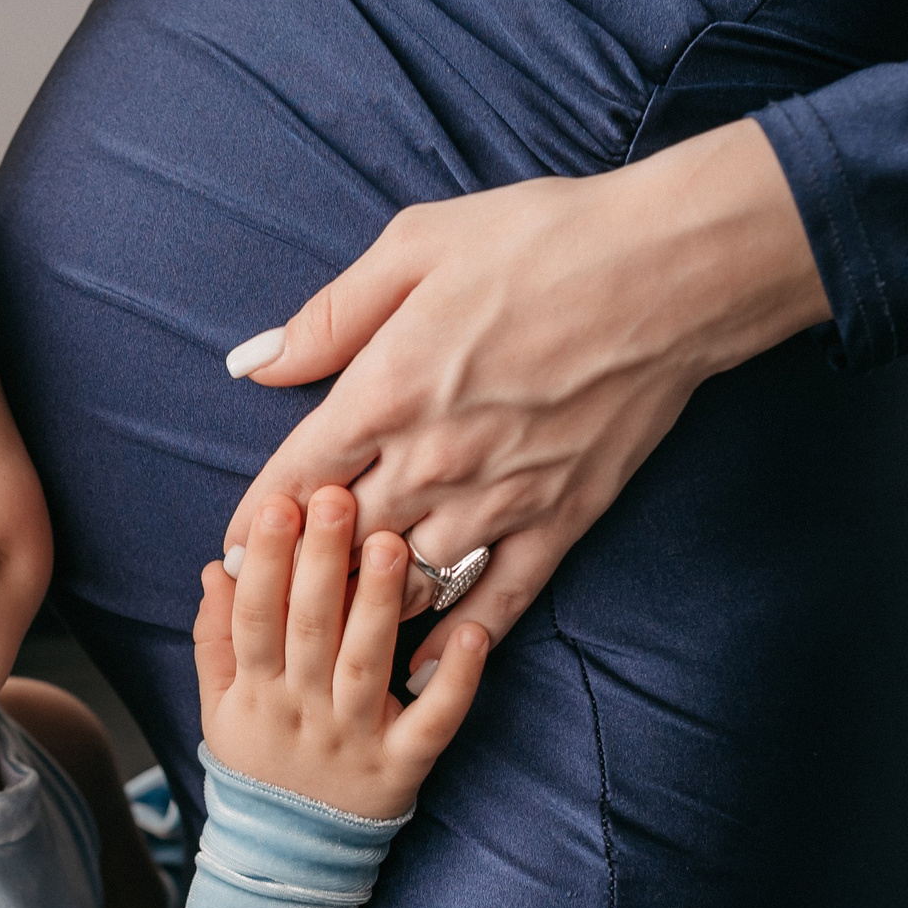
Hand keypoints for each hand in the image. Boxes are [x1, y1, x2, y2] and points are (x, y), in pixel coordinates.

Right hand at [195, 487, 485, 820]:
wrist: (288, 857)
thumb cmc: (259, 762)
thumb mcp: (219, 706)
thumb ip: (216, 639)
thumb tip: (216, 569)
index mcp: (257, 693)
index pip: (256, 617)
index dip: (264, 561)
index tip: (276, 504)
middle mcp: (303, 713)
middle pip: (310, 629)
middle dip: (322, 562)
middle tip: (338, 498)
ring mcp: (354, 740)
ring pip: (366, 665)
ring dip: (379, 604)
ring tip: (392, 544)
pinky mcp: (402, 766)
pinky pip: (432, 722)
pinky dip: (454, 681)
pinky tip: (471, 634)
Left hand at [220, 120, 829, 682]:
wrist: (672, 270)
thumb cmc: (544, 240)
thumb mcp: (417, 244)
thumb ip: (330, 316)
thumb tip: (255, 365)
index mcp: (387, 391)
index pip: (296, 480)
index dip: (258, 520)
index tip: (236, 545)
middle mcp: (434, 460)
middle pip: (343, 544)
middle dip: (305, 572)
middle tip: (277, 594)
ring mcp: (499, 499)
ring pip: (408, 582)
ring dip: (368, 605)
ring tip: (337, 626)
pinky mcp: (561, 520)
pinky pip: (497, 601)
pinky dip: (454, 641)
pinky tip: (422, 667)